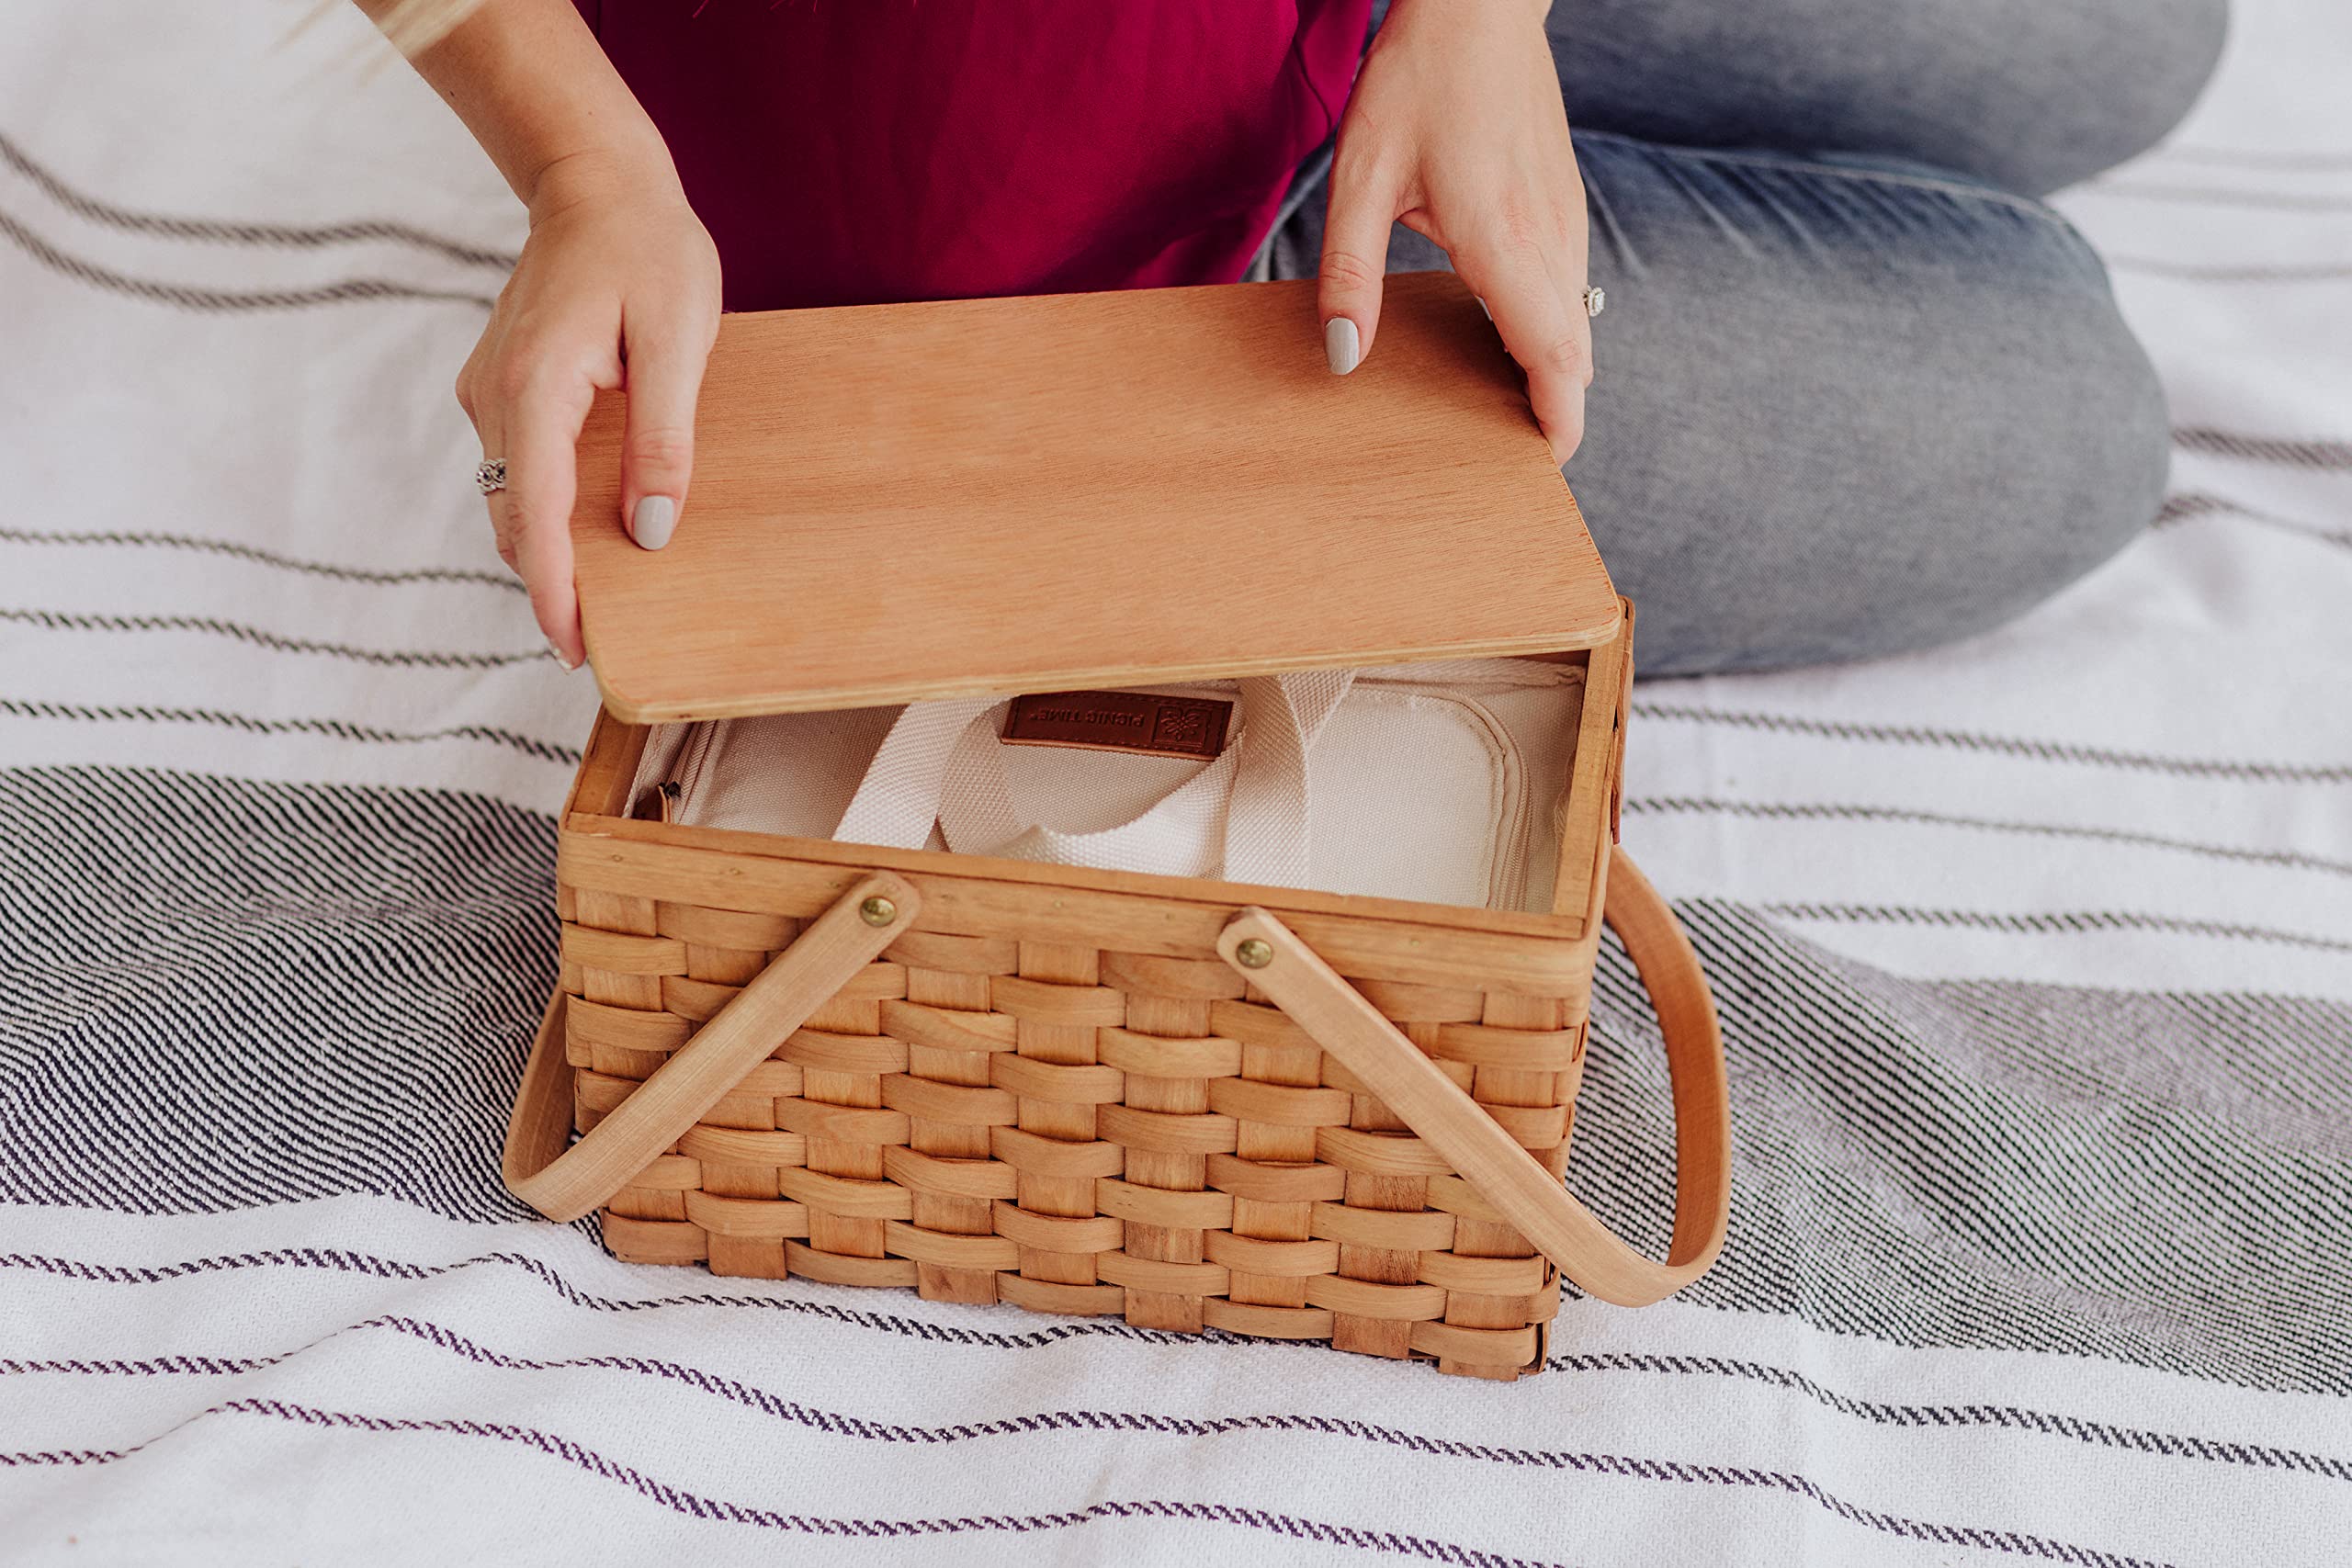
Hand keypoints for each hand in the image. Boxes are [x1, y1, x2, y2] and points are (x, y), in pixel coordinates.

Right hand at [456, 153, 720, 666]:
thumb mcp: (678, 342)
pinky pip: (518, 470)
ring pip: (511, 500)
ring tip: (602, 603)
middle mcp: (493, 396)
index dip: (555, 592)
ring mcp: (488, 393)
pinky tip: (592, 531)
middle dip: (551, 586)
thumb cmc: (647, 250)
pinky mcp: (499, 390)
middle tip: (601, 647)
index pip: (536, 515)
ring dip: (549, 551)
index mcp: (534, 385)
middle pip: (514, 520)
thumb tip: (651, 529)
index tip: (573, 649)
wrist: (596, 183)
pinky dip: (547, 510)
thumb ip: (664, 438)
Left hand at [1318, 0, 1591, 463]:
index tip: (1542, 464)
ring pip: (1577, 322)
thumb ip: (1350, 275)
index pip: (1553, 355)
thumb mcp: (1361, 178)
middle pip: (1574, 352)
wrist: (1480, 5)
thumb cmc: (1418, 80)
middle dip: (1552, 411)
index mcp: (1503, 240)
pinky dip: (1551, 330)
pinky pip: (1569, 288)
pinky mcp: (1564, 203)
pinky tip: (1501, 339)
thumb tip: (1344, 360)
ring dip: (1552, 371)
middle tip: (1505, 458)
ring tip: (1500, 412)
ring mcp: (1565, 219)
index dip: (1557, 420)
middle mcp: (1549, 237)